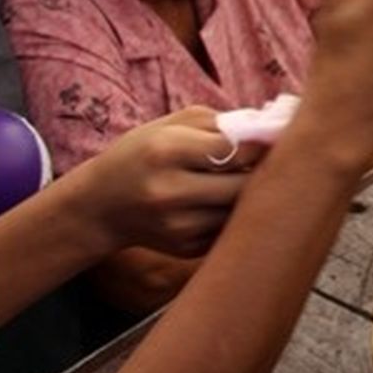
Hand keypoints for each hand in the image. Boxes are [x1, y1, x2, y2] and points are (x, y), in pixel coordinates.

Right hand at [82, 107, 253, 258]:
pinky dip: (235, 215)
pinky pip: (230, 228)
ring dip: (251, 195)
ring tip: (244, 179)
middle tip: (270, 161)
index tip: (270, 140)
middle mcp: (170, 192)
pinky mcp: (186, 248)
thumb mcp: (171, 126)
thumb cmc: (143, 154)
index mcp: (167, 152)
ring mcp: (178, 225)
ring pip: (241, 210)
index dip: (260, 144)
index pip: (235, 150)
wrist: (100, 206)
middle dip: (262, 172)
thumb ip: (222, 123)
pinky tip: (222, 203)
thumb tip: (272, 130)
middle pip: (244, 185)